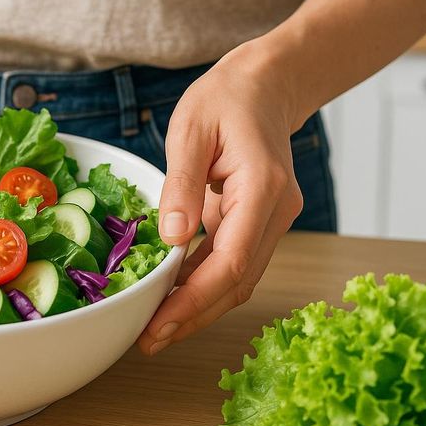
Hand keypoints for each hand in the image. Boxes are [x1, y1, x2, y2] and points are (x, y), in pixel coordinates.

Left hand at [136, 43, 303, 354]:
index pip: (232, 260)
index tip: (159, 322)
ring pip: (238, 278)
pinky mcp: (259, 221)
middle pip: (238, 281)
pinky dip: (203, 283)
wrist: (265, 84)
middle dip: (194, 315)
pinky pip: (232, 260)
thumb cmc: (226, 98)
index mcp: (263, 188)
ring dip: (199, 306)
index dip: (195, 299)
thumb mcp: (191, 130)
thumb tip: (171, 240)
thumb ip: (182, 185)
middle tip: (148, 340)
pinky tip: (172, 296)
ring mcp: (272, 219)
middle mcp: (276, 211)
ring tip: (154, 328)